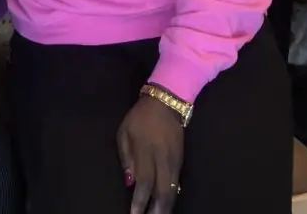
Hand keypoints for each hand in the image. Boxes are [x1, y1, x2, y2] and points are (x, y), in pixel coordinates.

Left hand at [118, 96, 184, 213]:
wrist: (166, 103)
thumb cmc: (140, 117)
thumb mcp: (124, 132)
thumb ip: (126, 157)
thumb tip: (130, 182)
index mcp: (146, 150)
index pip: (145, 182)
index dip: (140, 201)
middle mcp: (163, 159)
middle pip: (162, 191)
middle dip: (157, 210)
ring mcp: (175, 160)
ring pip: (172, 190)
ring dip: (166, 206)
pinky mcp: (181, 161)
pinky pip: (176, 183)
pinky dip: (171, 196)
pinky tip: (166, 205)